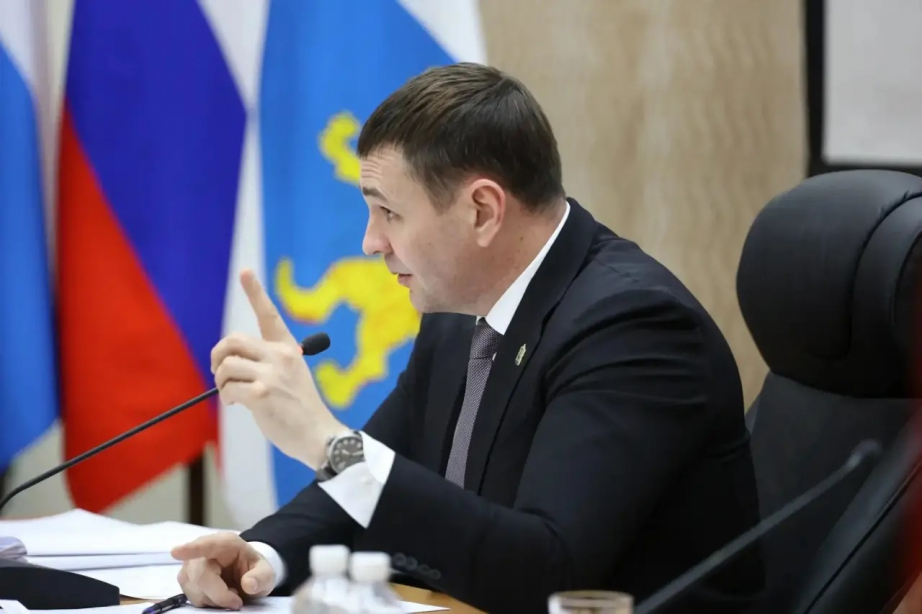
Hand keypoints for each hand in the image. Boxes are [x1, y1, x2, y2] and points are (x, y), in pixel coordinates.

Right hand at [171, 533, 274, 608]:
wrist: (244, 574)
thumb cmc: (253, 570)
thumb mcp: (266, 572)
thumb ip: (261, 577)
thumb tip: (249, 585)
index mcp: (225, 543)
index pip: (206, 545)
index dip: (191, 549)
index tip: (176, 552)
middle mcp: (203, 552)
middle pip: (200, 576)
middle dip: (219, 594)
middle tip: (237, 601)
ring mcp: (190, 566)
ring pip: (195, 591)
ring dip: (214, 600)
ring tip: (230, 593)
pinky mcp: (186, 580)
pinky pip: (192, 599)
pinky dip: (208, 603)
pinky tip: (218, 596)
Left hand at [212, 269, 346, 468]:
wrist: (319, 435)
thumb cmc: (301, 410)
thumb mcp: (291, 377)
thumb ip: (268, 365)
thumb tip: (232, 366)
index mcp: (288, 349)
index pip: (270, 315)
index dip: (255, 292)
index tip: (244, 272)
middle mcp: (281, 356)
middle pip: (233, 340)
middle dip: (218, 356)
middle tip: (221, 374)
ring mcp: (272, 374)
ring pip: (227, 365)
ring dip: (220, 381)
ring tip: (230, 394)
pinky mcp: (263, 394)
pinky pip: (228, 388)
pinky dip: (227, 397)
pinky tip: (237, 404)